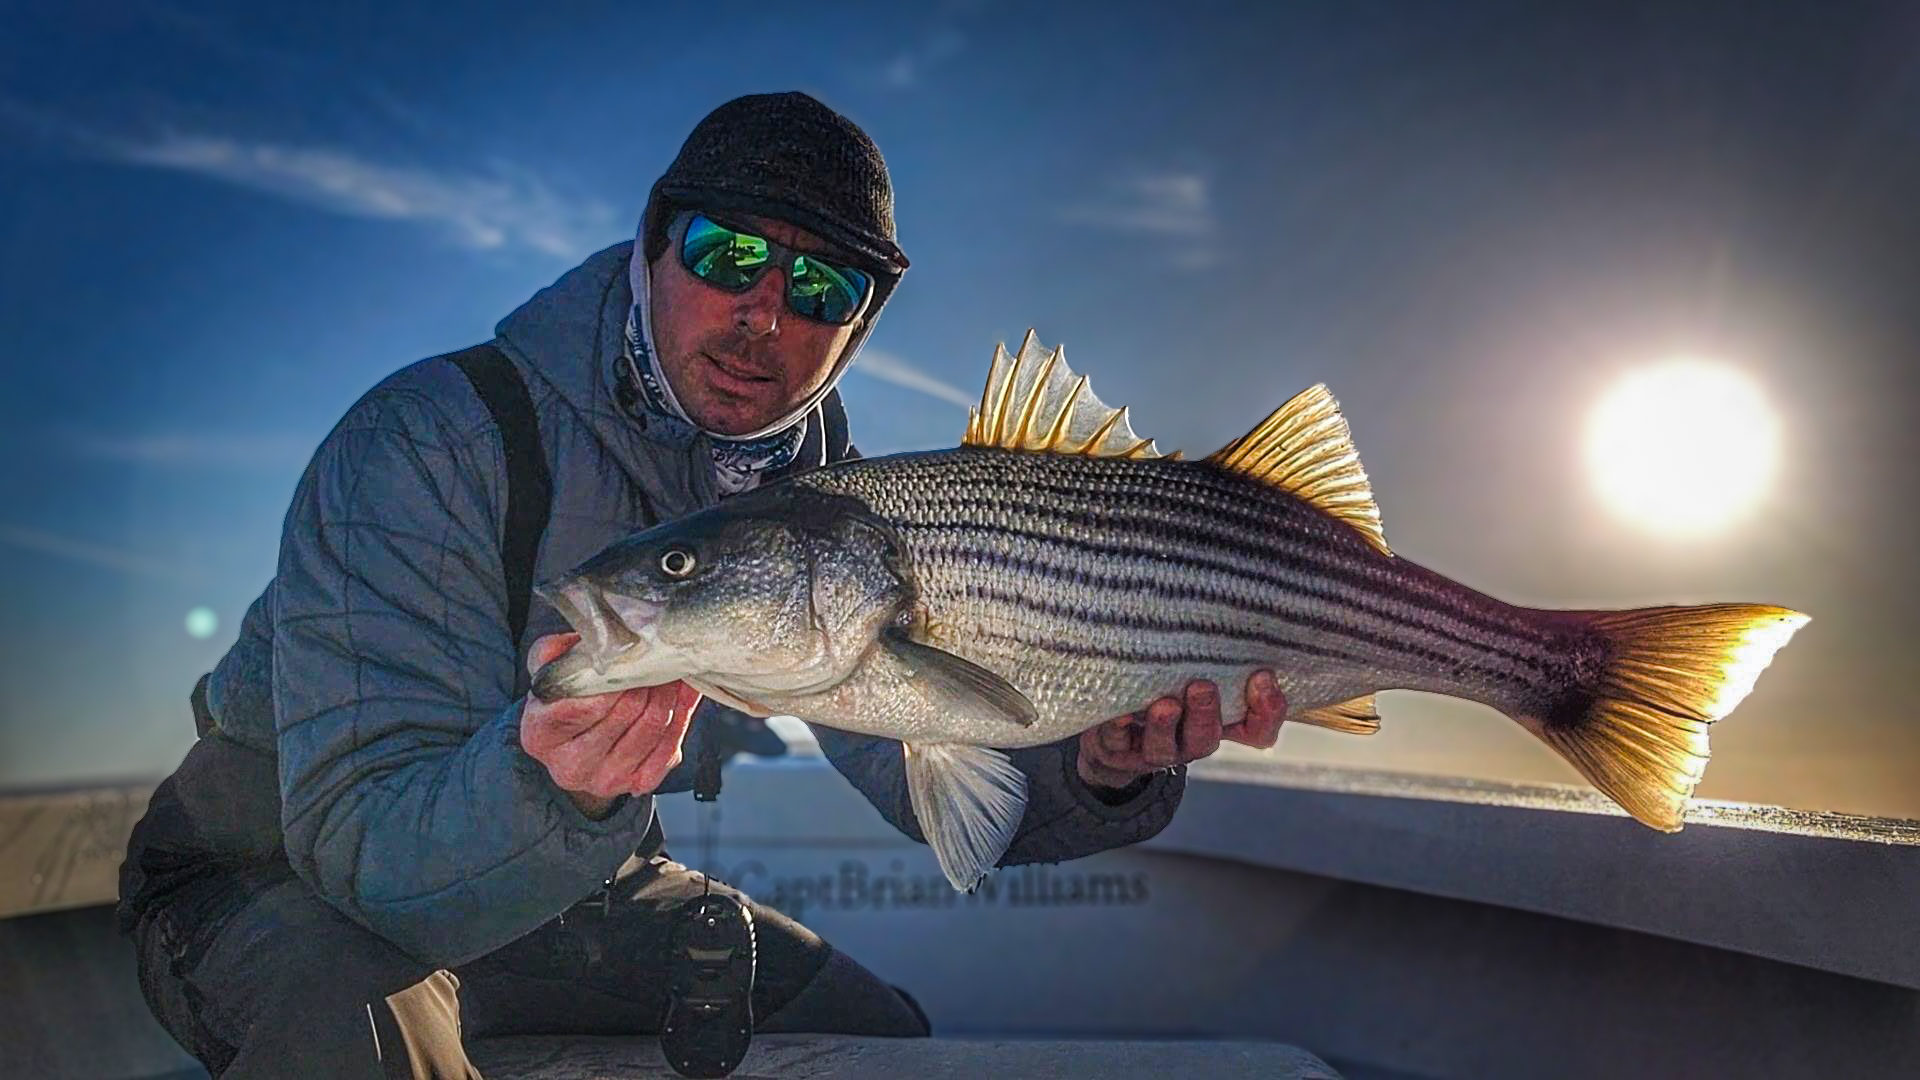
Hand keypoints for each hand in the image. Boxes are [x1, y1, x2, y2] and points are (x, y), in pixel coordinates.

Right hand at [521, 632, 702, 818]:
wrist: (575, 747)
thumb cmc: (564, 703)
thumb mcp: (549, 673)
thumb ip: (555, 652)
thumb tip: (586, 640)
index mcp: (540, 735)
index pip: (582, 704)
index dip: (611, 678)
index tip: (627, 656)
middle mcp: (570, 766)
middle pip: (625, 712)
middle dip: (647, 678)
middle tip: (659, 656)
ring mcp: (605, 780)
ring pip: (653, 726)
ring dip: (668, 693)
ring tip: (671, 670)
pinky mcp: (637, 785)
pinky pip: (671, 745)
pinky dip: (682, 714)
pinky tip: (682, 693)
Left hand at [1077, 671, 1286, 791]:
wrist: (1111, 735)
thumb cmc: (1163, 689)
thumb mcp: (1191, 672)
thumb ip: (1215, 655)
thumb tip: (1232, 605)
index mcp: (1217, 726)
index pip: (1257, 731)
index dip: (1267, 712)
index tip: (1263, 676)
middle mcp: (1189, 742)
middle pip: (1206, 739)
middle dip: (1206, 714)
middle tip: (1202, 687)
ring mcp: (1153, 750)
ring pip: (1164, 747)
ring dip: (1165, 726)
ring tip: (1166, 705)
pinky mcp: (1116, 750)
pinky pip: (1116, 743)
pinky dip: (1117, 729)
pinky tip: (1118, 716)